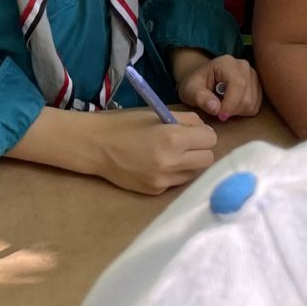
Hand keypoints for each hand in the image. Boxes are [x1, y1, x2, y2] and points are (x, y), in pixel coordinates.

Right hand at [94, 108, 218, 193]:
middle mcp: (171, 163)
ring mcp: (163, 180)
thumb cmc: (125, 124)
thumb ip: (186, 120)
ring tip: (172, 153)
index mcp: (172, 138)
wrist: (96, 146)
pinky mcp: (155, 191)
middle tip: (186, 142)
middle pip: (208, 159)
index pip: (210, 140)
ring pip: (195, 173)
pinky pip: (177, 182)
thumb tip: (205, 130)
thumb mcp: (157, 114)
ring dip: (190, 163)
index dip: (204, 133)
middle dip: (201, 149)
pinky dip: (174, 173)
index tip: (193, 131)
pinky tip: (157, 164)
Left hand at [173, 51, 261, 120]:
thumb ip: (200, 97)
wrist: (203, 79)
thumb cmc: (196, 84)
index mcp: (226, 63)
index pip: (238, 85)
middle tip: (218, 111)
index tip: (220, 116)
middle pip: (247, 97)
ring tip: (224, 105)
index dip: (230, 104)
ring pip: (253, 103)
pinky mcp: (257, 85)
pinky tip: (232, 105)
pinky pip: (256, 106)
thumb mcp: (190, 90)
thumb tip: (215, 108)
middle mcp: (243, 66)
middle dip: (232, 110)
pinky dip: (244, 111)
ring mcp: (253, 75)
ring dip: (238, 111)